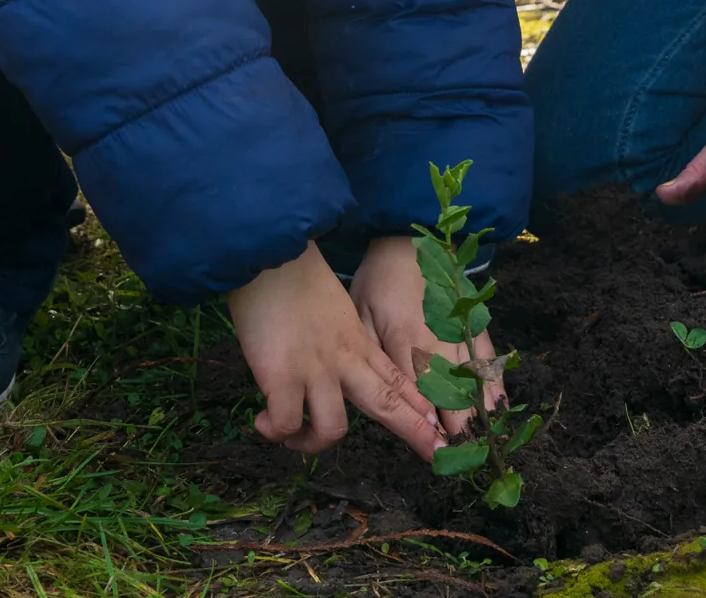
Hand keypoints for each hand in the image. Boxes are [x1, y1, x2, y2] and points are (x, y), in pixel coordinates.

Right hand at [229, 242, 442, 459]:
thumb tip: (327, 363)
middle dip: (416, 432)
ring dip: (315, 443)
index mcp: (357, 341)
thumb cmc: (292, 274)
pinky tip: (263, 424)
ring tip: (295, 439)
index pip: (397, 380)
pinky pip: (286, 423)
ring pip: (335, 428)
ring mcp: (317, 368)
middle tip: (437, 454)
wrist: (269, 251)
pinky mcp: (283, 375)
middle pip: (388, 403)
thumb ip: (337, 338)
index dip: (419, 407)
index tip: (442, 428)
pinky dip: (276, 431)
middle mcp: (345, 358)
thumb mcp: (331, 307)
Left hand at [351, 234, 504, 437]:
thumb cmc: (377, 283)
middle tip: (466, 455)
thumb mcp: (360, 316)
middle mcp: (436, 339)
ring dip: (479, 408)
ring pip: (472, 376)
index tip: (438, 449)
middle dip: (459, 424)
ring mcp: (458, 330)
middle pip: (450, 388)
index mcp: (403, 339)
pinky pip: (486, 356)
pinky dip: (494, 381)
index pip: (417, 389)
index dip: (428, 420)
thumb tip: (377, 395)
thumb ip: (371, 356)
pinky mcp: (472, 322)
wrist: (406, 243)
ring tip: (488, 439)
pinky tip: (499, 405)